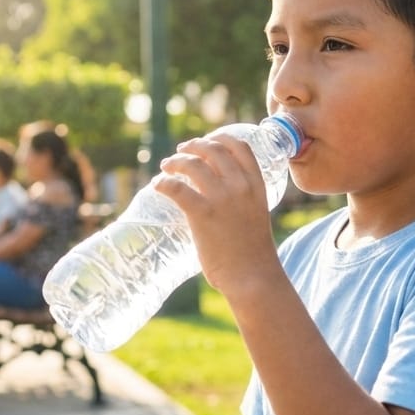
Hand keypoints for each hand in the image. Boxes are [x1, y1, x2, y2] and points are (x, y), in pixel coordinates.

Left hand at [153, 134, 283, 294]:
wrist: (253, 277)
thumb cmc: (253, 254)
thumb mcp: (256, 216)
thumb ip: (242, 201)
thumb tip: (219, 198)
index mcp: (257, 185)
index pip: (240, 146)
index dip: (219, 138)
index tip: (206, 141)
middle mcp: (240, 185)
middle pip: (213, 149)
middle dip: (193, 146)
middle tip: (180, 152)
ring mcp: (221, 198)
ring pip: (192, 163)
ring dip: (175, 161)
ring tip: (166, 167)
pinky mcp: (202, 213)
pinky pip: (176, 188)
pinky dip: (163, 183)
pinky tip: (157, 185)